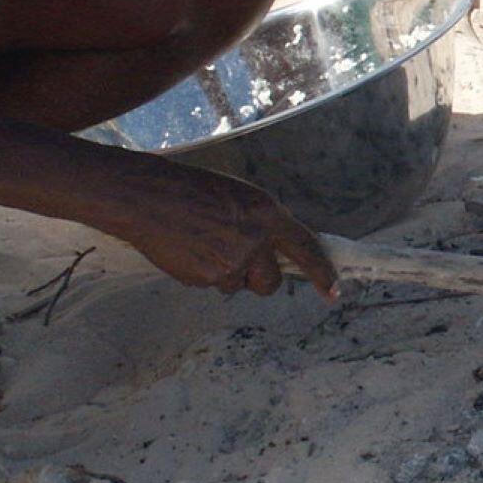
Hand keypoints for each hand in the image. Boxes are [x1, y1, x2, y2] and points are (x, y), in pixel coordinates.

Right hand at [114, 166, 337, 298]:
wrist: (149, 197)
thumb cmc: (192, 189)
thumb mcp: (240, 198)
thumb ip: (263, 224)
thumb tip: (275, 252)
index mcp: (267, 213)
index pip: (306, 248)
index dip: (322, 273)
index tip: (334, 292)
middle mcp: (255, 240)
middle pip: (271, 283)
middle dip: (259, 278)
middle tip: (237, 257)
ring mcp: (230, 262)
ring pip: (238, 285)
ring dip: (226, 273)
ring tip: (203, 243)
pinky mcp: (206, 277)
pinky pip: (213, 285)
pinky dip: (203, 273)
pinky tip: (189, 250)